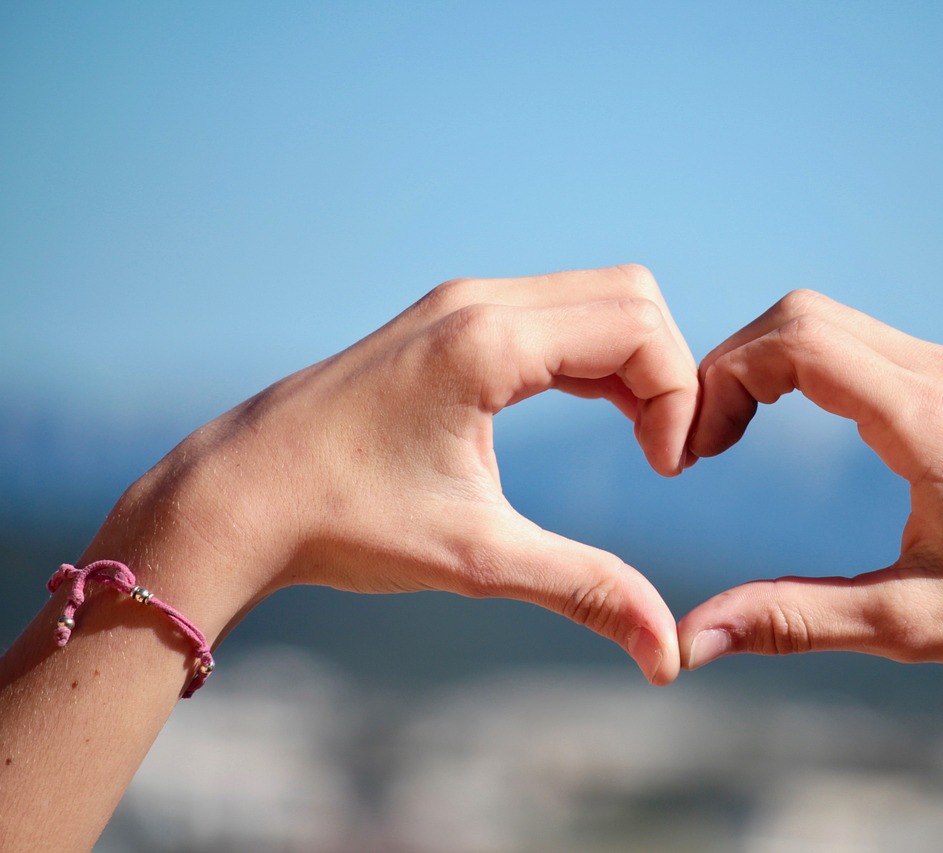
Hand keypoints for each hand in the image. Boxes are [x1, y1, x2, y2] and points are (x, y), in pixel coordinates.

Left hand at [96, 265, 698, 683]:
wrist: (236, 498)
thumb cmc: (343, 523)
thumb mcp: (478, 561)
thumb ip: (584, 590)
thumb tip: (669, 656)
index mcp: (488, 343)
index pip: (639, 328)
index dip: (678, 398)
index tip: (665, 471)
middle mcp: (477, 303)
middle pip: (629, 297)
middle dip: (667, 372)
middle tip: (661, 453)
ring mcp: (457, 306)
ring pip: (592, 298)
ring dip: (632, 364)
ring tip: (640, 441)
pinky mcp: (445, 323)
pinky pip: (551, 313)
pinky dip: (591, 357)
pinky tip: (595, 414)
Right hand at [676, 289, 942, 848]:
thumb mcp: (909, 624)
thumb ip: (794, 621)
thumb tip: (694, 640)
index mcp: (927, 418)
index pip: (795, 341)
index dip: (721, 378)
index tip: (694, 448)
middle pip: (805, 315)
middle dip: (734, 364)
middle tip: (703, 441)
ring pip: (840, 325)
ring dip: (773, 364)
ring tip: (737, 435)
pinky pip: (875, 348)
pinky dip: (815, 370)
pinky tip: (803, 428)